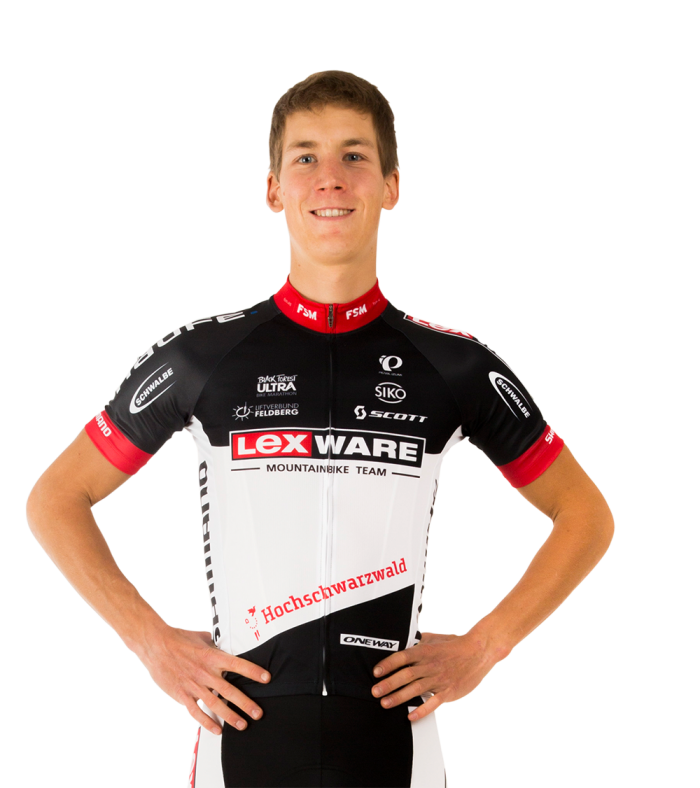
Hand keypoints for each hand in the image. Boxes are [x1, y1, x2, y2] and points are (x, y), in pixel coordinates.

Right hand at [136, 625, 269, 734]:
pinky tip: (217, 730)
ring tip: (242, 725)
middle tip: (258, 713)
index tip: (267, 679)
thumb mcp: (203, 637)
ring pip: (215, 704)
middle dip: (246, 703)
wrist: (156, 645)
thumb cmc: (180, 638)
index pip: (237, 664)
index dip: (253, 671)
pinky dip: (207, 722)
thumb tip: (229, 645)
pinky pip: (196, 711)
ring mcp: (194, 685)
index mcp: (212, 656)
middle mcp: (205, 672)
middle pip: (229, 690)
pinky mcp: (182, 694)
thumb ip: (217, 644)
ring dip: (230, 717)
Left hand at [371, 628, 507, 721]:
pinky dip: (421, 710)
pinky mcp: (448, 691)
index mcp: (424, 651)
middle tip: (375, 691)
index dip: (388, 664)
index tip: (376, 672)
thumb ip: (418, 640)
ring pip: (415, 689)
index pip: (402, 657)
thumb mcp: (434, 638)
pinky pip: (432, 703)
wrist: (478, 652)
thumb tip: (403, 639)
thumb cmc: (455, 645)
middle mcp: (429, 665)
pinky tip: (410, 716)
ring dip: (398, 697)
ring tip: (385, 703)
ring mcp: (438, 679)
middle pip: (405, 675)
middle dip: (388, 684)